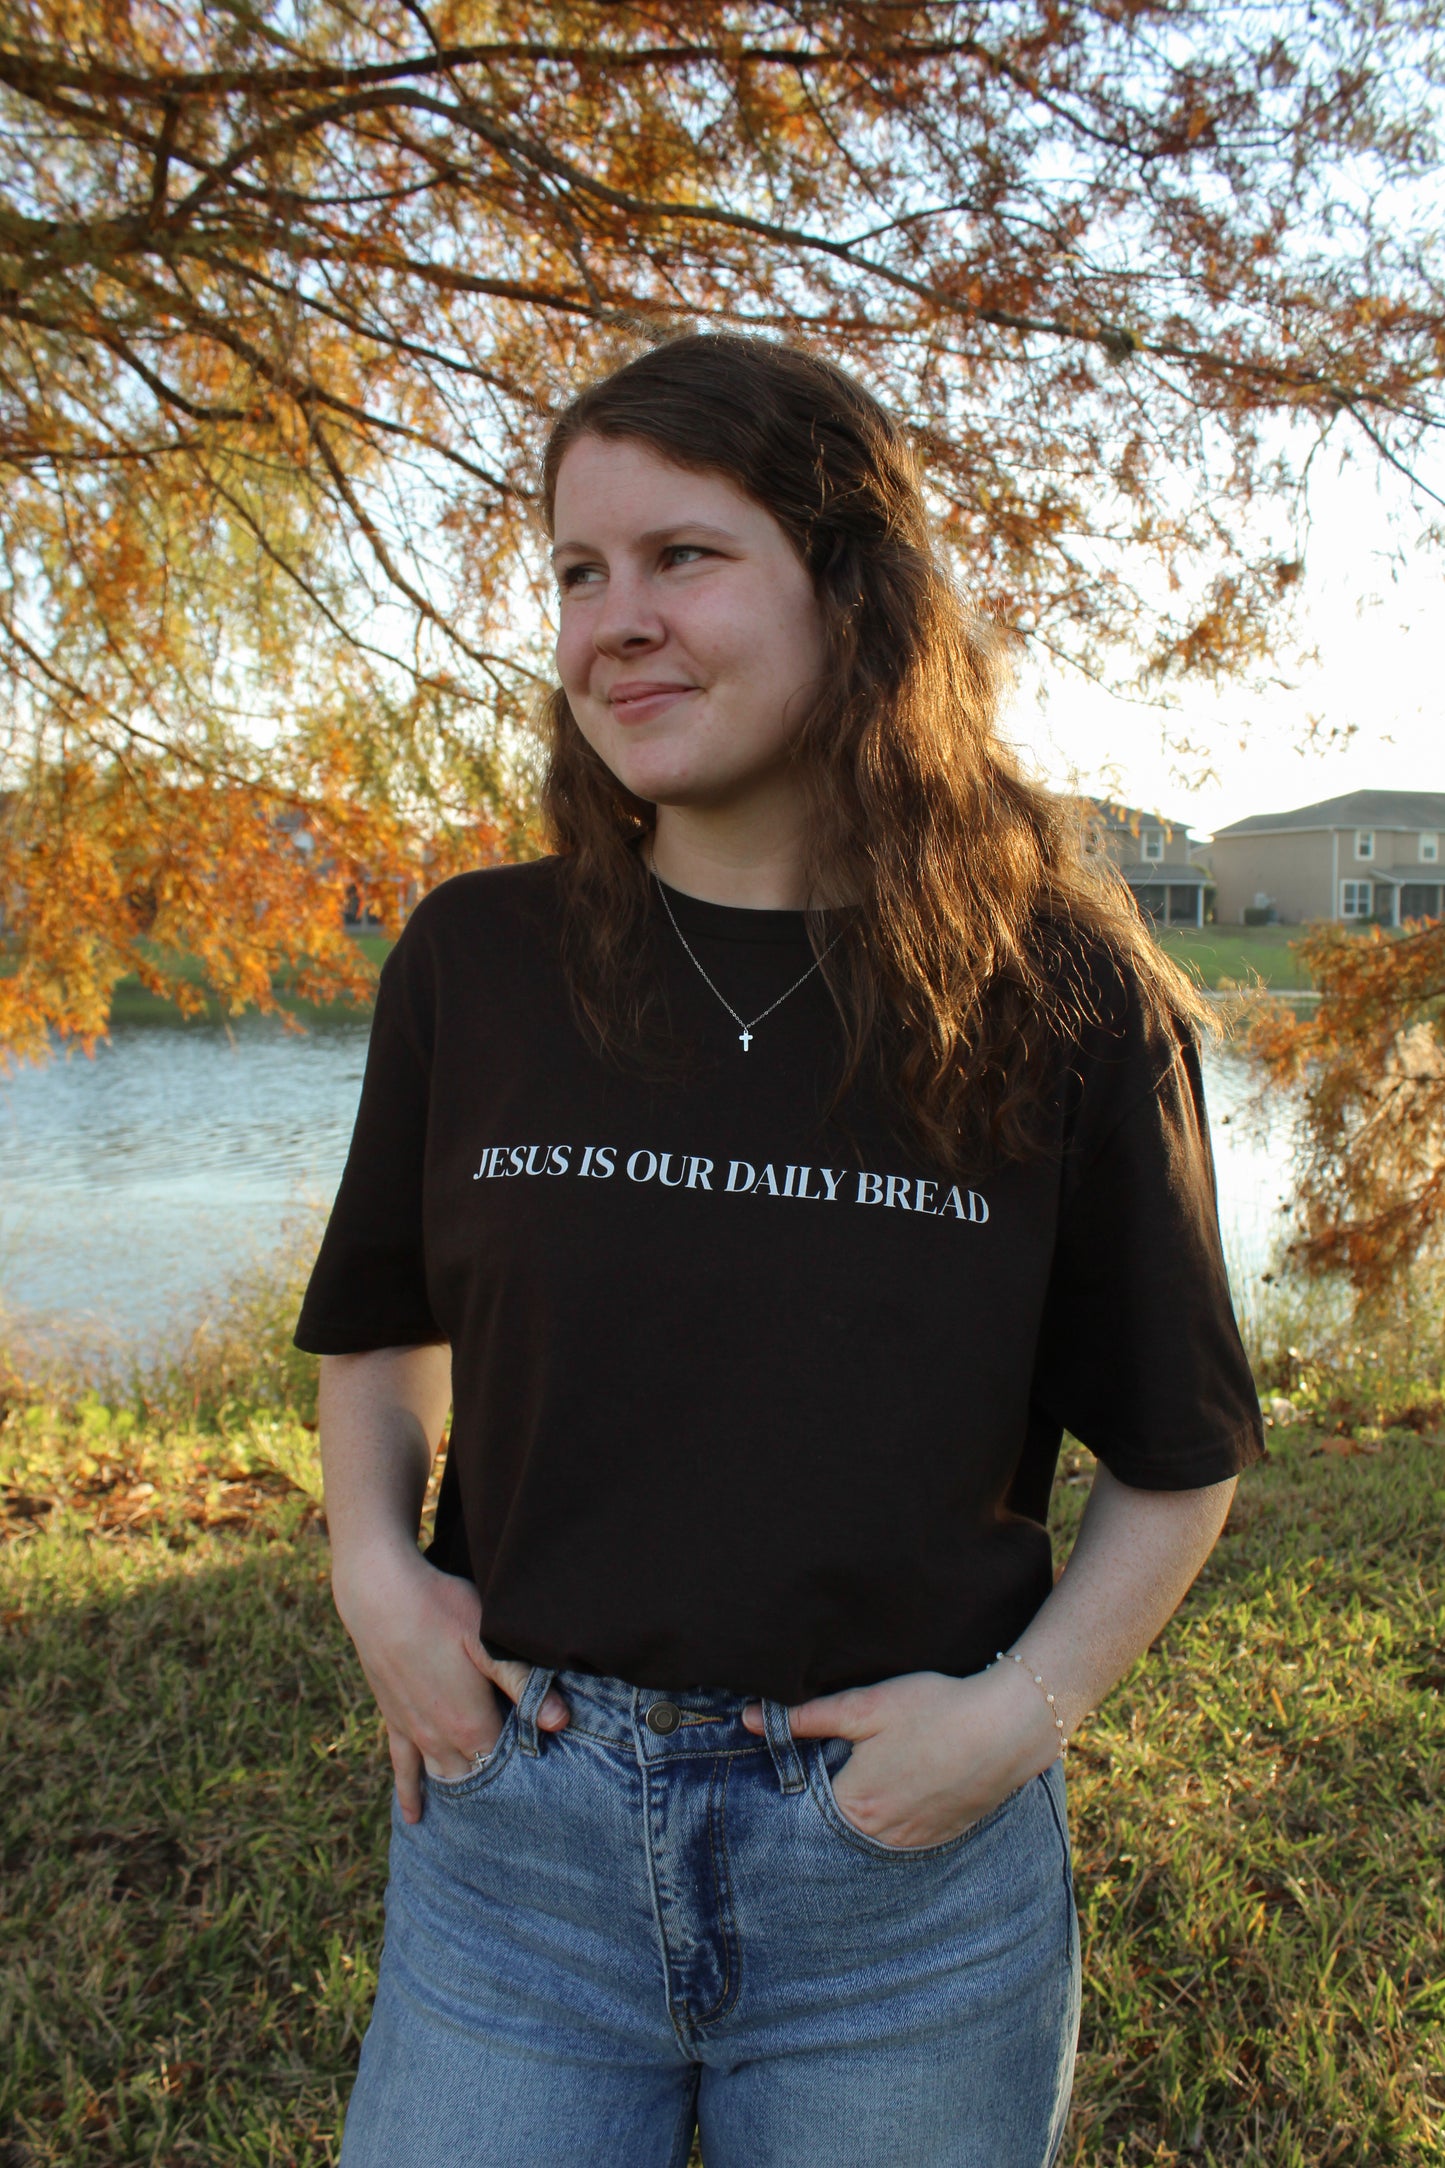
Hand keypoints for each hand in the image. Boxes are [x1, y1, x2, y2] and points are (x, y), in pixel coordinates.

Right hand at [333, 1544, 568, 1822]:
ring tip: (484, 1818)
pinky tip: (415, 1817)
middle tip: (525, 1804)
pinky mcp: (393, 1720)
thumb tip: (560, 1723)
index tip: (549, 1779)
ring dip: (462, 1794)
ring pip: (443, 1777)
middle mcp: (439, 1738)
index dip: (528, 1771)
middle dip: (499, 1789)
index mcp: (469, 1724)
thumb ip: (522, 1685)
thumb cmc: (440, 1609)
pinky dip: (410, 1794)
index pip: (507, 1766)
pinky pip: (402, 1768)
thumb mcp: (488, 1642)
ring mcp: (414, 1732)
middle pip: (476, 1777)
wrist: (379, 1594)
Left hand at [742, 1666, 1059, 1850]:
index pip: (803, 1817)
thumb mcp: (866, 1707)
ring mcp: (915, 1842)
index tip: (782, 1786)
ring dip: (858, 1823)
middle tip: (820, 1788)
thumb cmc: (934, 1710)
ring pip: (869, 1841)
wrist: (1007, 1726)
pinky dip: (890, 1826)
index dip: (791, 1798)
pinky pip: (902, 1841)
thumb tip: (750, 1720)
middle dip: (822, 1814)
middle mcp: (881, 1837)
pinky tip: (897, 1797)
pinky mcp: (941, 1838)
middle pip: (835, 1833)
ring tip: (861, 1790)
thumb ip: (807, 1717)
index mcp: (855, 1806)